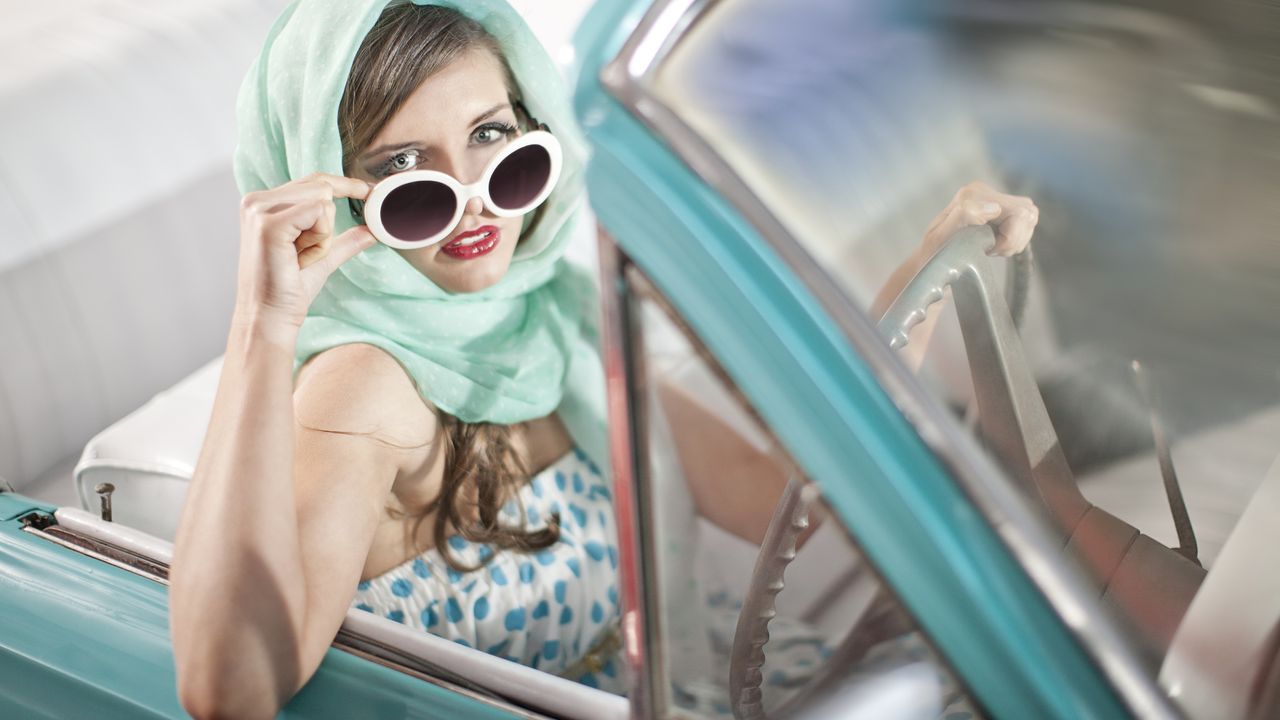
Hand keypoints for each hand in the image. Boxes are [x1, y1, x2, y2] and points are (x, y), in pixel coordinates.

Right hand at [233, 173, 374, 330]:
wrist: (269, 319)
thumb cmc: (287, 291)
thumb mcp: (321, 258)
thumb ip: (343, 241)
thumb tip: (370, 230)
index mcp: (264, 204)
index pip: (313, 181)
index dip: (343, 185)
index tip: (366, 191)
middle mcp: (257, 201)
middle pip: (321, 185)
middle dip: (327, 223)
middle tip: (305, 254)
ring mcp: (259, 210)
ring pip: (322, 198)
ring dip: (323, 234)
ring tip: (300, 257)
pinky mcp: (269, 224)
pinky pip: (318, 212)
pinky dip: (320, 239)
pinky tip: (300, 257)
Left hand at [920, 181, 1039, 258]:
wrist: (931, 259)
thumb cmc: (934, 252)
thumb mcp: (940, 237)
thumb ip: (963, 216)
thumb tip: (994, 208)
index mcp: (971, 194)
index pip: (1018, 213)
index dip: (1009, 239)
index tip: (987, 250)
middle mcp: (983, 190)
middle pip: (1027, 214)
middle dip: (1014, 239)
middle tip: (992, 250)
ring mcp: (993, 198)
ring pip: (1029, 217)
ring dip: (1015, 239)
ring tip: (993, 248)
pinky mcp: (1001, 208)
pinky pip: (1026, 221)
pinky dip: (1015, 238)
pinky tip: (997, 244)